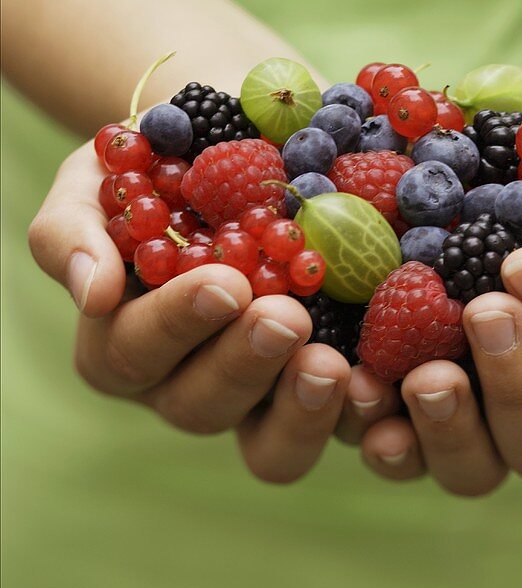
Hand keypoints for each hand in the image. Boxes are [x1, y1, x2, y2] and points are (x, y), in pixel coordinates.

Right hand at [29, 140, 351, 483]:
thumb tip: (91, 293)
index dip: (178, 324)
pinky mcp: (320, 384)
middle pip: (203, 406)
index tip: (225, 283)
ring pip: (270, 444)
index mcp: (125, 339)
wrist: (234, 142)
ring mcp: (258, 393)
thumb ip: (73, 231)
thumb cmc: (155, 163)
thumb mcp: (98, 178)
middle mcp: (186, 380)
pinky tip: (382, 383)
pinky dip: (362, 416)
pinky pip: (340, 426)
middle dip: (245, 363)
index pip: (136, 351)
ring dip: (302, 412)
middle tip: (287, 317)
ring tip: (332, 365)